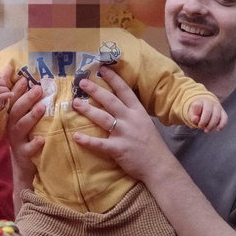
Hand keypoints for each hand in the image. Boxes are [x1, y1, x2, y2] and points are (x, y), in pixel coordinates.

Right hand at [5, 76, 44, 211]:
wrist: (24, 166)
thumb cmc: (28, 138)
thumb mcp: (26, 121)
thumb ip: (29, 106)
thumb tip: (38, 85)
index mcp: (12, 118)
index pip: (13, 101)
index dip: (17, 89)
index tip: (24, 78)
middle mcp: (12, 127)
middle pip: (16, 111)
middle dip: (27, 99)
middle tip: (39, 89)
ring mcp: (17, 141)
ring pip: (21, 127)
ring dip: (32, 116)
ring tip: (42, 107)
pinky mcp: (24, 154)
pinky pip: (28, 149)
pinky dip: (35, 144)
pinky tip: (42, 139)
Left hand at [71, 66, 174, 182]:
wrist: (159, 166)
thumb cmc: (151, 144)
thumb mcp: (144, 122)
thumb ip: (131, 112)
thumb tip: (115, 101)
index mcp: (137, 111)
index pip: (124, 91)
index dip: (113, 79)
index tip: (102, 69)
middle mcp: (130, 119)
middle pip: (110, 101)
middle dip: (95, 90)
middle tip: (82, 82)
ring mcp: (124, 134)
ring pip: (103, 118)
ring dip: (88, 110)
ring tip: (75, 103)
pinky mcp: (118, 149)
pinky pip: (99, 143)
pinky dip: (87, 140)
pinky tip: (76, 136)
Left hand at [188, 98, 227, 132]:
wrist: (204, 108)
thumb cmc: (197, 112)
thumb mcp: (192, 114)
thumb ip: (192, 117)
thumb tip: (195, 119)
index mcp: (202, 101)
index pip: (200, 107)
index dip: (200, 117)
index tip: (197, 122)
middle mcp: (211, 103)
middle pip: (209, 112)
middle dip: (205, 122)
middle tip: (200, 127)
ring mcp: (218, 107)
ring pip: (217, 116)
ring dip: (212, 125)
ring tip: (206, 130)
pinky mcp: (223, 113)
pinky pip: (224, 118)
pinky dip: (222, 125)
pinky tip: (217, 129)